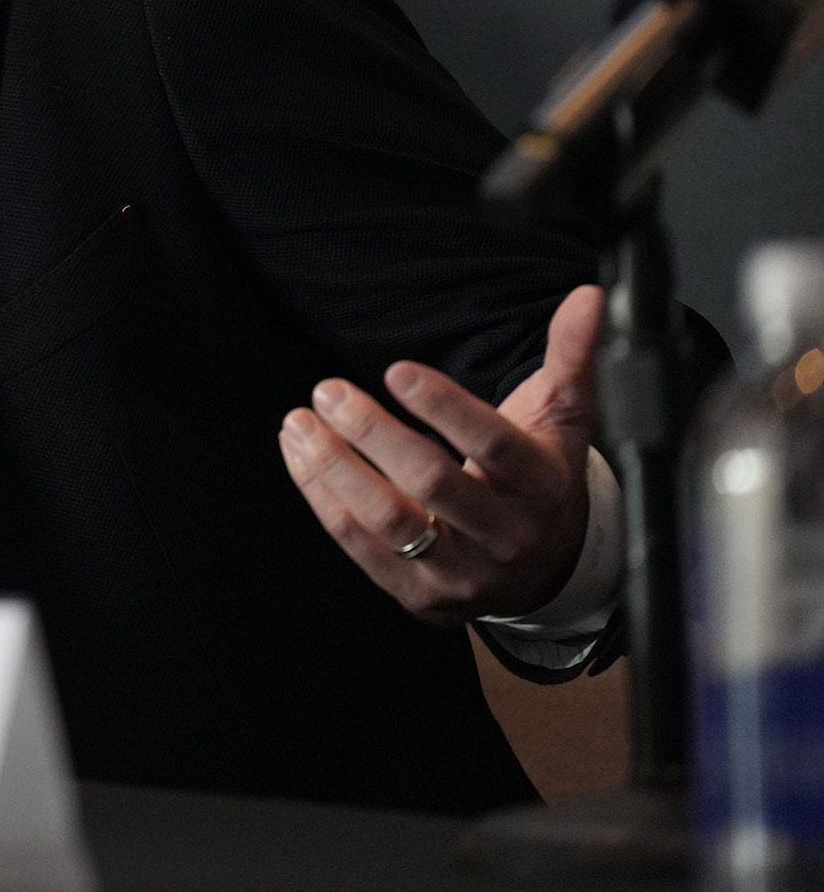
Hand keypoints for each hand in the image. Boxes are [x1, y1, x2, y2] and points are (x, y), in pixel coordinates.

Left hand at [277, 285, 601, 624]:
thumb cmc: (542, 475)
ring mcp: (463, 572)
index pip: (495, 446)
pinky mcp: (422, 595)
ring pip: (389, 522)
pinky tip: (301, 457)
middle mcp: (506, 535)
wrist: (548, 568)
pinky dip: (323, 499)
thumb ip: (575, 354)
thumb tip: (590, 295)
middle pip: (431, 483)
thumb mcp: (564, 416)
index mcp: (543, 485)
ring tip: (300, 423)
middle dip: (372, 433)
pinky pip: (362, 548)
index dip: (445, 408)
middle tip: (329, 391)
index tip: (397, 370)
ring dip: (334, 468)